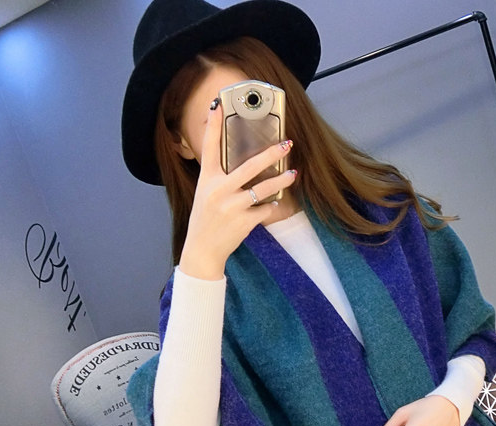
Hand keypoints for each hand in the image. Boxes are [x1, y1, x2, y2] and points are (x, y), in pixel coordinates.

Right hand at [179, 100, 297, 279]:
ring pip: (263, 188)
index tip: (218, 104)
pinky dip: (271, 206)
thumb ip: (220, 178)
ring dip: (281, 180)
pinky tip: (274, 203)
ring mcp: (232, 206)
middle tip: (286, 144)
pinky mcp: (244, 221)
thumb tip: (243, 163)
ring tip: (292, 174)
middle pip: (249, 166)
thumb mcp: (206, 194)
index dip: (213, 125)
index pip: (210, 147)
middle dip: (270, 153)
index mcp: (207, 180)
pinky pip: (265, 209)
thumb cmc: (206, 219)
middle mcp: (218, 190)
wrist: (203, 250)